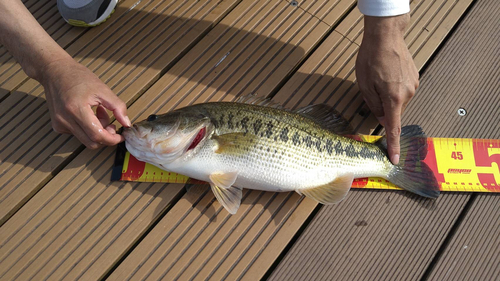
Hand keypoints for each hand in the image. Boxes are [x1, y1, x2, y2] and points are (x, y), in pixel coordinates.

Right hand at [41, 59, 130, 148]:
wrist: (55, 72)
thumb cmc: (79, 77)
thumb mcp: (103, 89)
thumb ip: (117, 107)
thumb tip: (127, 123)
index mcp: (76, 109)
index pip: (97, 135)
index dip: (112, 139)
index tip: (121, 136)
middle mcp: (65, 120)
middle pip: (91, 142)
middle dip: (106, 136)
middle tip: (112, 124)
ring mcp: (59, 124)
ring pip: (85, 139)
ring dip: (97, 131)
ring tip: (99, 112)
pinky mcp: (57, 125)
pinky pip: (77, 134)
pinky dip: (87, 128)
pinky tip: (88, 114)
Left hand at [356, 14, 418, 164]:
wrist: (386, 35)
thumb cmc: (372, 58)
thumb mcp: (364, 85)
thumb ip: (373, 105)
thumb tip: (383, 119)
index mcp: (393, 99)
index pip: (393, 128)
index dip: (393, 145)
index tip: (394, 158)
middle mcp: (407, 94)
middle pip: (393, 111)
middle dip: (382, 107)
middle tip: (372, 89)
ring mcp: (414, 85)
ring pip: (398, 101)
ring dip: (388, 96)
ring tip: (379, 77)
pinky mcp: (415, 78)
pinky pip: (403, 91)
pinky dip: (394, 88)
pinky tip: (388, 74)